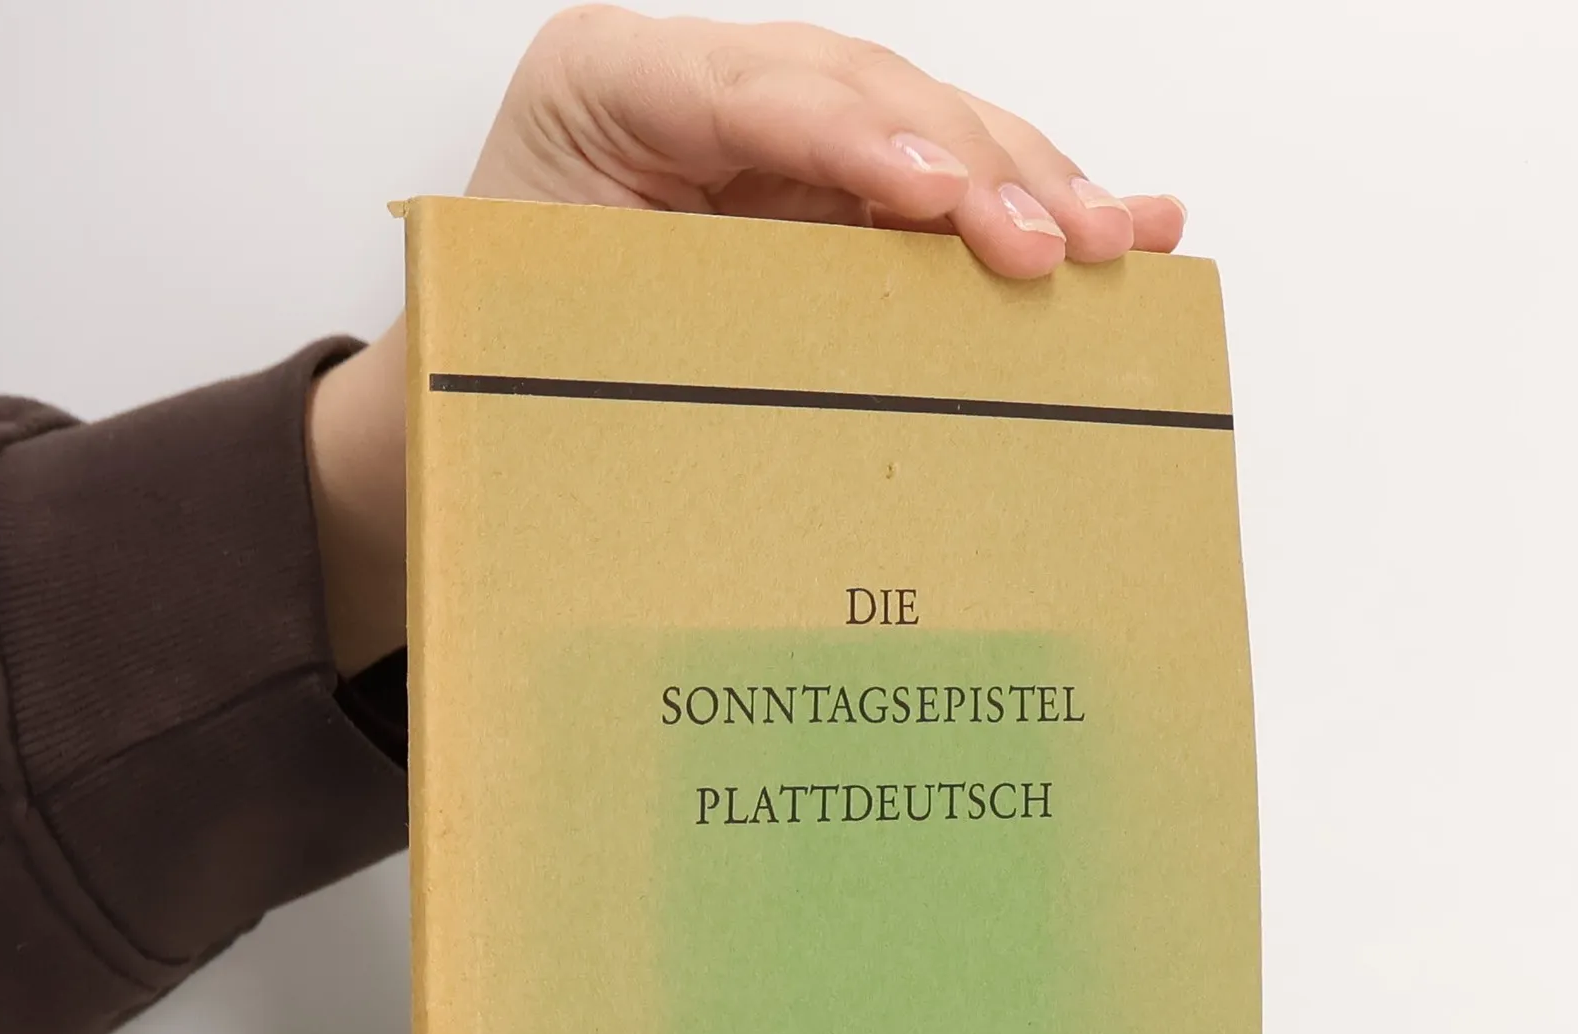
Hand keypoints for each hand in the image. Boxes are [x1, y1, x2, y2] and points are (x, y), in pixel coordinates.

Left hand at [308, 8, 1188, 675]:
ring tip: (1116, 239)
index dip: (865, 139)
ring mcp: (764, 129)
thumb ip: (657, 326)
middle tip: (1054, 246)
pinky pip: (926, 185)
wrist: (462, 403)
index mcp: (602, 87)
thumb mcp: (545, 342)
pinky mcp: (816, 187)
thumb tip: (806, 386)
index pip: (757, 94)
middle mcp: (692, 89)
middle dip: (976, 168)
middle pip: (866, 92)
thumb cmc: (492, 372)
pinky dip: (1018, 208)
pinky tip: (1113, 219)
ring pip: (922, 127)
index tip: (946, 199)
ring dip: (1030, 186)